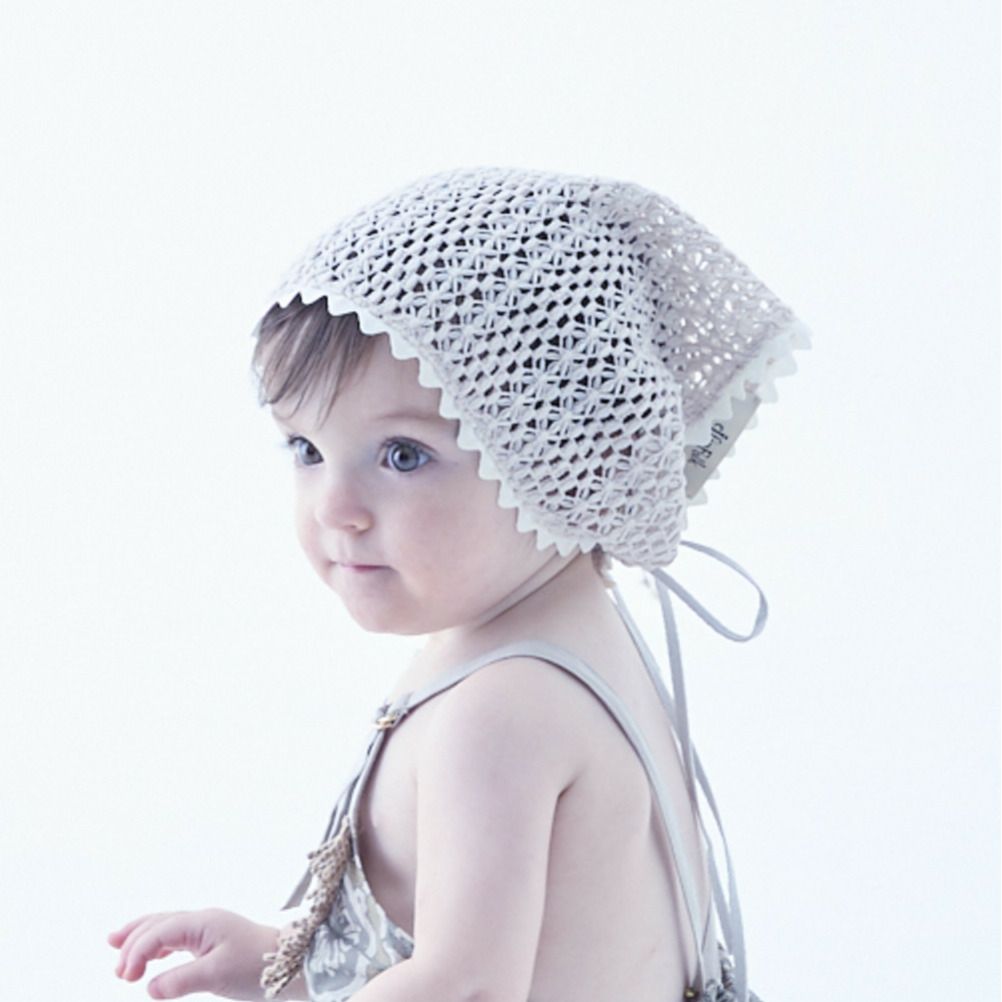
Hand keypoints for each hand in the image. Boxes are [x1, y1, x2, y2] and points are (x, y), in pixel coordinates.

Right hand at [108, 908, 282, 999]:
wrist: (291, 963)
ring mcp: (208, 929)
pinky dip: (158, 945)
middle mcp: (203, 920)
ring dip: (142, 939)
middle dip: (133, 941)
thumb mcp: (217, 976)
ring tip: (116, 948)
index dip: (137, 951)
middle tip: (117, 970)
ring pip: (166, 927)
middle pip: (159, 923)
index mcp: (203, 922)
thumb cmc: (257, 966)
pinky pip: (178, 937)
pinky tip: (150, 957)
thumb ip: (181, 980)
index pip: (159, 930)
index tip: (125, 977)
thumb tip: (148, 988)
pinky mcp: (213, 941)